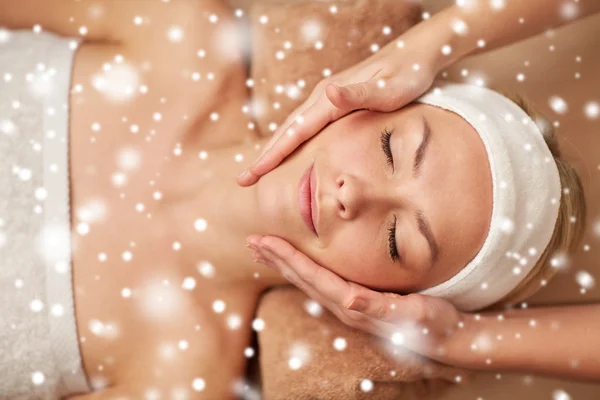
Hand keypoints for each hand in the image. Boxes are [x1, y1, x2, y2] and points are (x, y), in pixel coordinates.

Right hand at [237, 26, 442, 186]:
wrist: (418, 52)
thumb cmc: (409, 74)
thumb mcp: (389, 88)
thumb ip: (358, 94)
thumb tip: (327, 92)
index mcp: (330, 99)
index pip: (294, 132)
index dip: (272, 155)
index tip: (252, 174)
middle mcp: (323, 97)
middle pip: (286, 131)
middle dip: (264, 156)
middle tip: (243, 179)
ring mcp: (327, 98)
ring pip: (293, 128)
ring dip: (274, 149)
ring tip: (259, 169)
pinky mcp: (335, 101)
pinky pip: (305, 126)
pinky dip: (290, 140)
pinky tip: (289, 150)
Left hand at [247, 235, 473, 366]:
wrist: (445, 339)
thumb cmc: (432, 321)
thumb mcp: (412, 312)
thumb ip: (379, 306)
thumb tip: (351, 298)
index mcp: (355, 305)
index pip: (314, 277)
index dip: (289, 258)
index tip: (266, 242)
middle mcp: (345, 307)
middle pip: (303, 279)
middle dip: (277, 259)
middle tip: (252, 241)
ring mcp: (348, 307)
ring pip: (307, 283)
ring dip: (284, 265)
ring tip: (263, 250)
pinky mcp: (355, 304)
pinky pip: (320, 285)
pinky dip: (302, 271)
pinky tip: (294, 263)